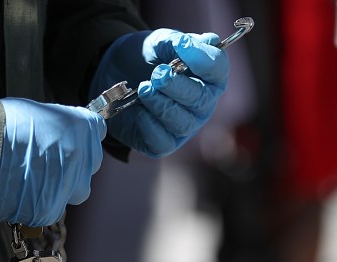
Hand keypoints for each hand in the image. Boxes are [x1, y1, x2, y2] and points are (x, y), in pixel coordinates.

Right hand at [0, 98, 106, 226]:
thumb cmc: (3, 125)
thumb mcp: (38, 111)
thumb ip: (59, 125)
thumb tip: (60, 133)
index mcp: (83, 126)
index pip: (96, 133)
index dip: (82, 138)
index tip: (71, 141)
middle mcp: (83, 156)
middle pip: (89, 166)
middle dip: (73, 166)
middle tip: (47, 163)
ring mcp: (69, 185)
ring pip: (75, 192)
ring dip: (61, 188)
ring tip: (34, 179)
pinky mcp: (50, 208)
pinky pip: (51, 208)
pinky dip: (39, 204)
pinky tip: (21, 192)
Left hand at [89, 28, 228, 157]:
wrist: (118, 73)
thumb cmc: (148, 58)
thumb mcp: (160, 42)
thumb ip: (178, 42)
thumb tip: (199, 42)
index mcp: (209, 76)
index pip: (218, 69)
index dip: (202, 58)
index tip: (182, 45)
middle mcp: (202, 104)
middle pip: (200, 99)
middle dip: (177, 86)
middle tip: (157, 74)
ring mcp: (185, 126)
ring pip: (181, 122)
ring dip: (161, 104)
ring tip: (143, 89)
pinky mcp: (163, 143)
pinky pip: (162, 141)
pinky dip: (149, 125)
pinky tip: (138, 110)